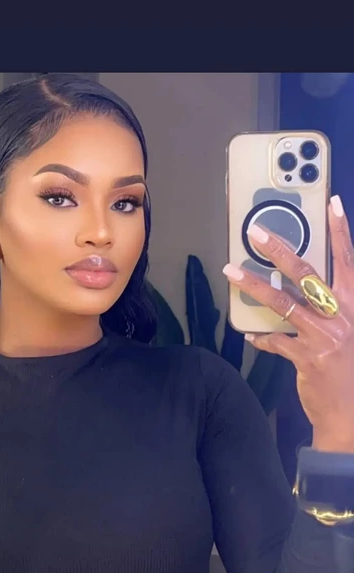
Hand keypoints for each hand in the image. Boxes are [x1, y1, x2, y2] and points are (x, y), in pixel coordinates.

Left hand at [223, 195, 353, 452]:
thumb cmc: (353, 369)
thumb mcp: (351, 331)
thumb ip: (334, 309)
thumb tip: (307, 292)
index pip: (348, 260)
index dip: (340, 231)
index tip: (331, 203)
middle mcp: (342, 316)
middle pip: (308, 274)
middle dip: (280, 250)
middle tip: (256, 232)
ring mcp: (324, 337)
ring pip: (283, 303)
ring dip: (254, 286)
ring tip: (231, 271)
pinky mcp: (306, 358)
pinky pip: (276, 342)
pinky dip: (262, 338)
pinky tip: (250, 335)